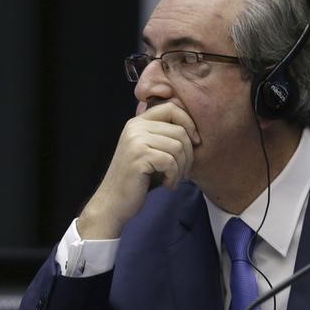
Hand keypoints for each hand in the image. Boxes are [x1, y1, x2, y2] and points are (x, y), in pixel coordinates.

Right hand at [78, 102, 199, 238]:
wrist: (113, 202)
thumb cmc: (138, 179)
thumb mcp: (151, 151)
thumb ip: (165, 136)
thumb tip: (195, 127)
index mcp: (137, 122)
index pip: (172, 107)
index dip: (189, 123)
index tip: (194, 142)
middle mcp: (135, 127)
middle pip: (180, 130)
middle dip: (189, 154)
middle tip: (182, 172)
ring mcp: (135, 140)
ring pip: (178, 146)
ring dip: (182, 168)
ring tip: (173, 179)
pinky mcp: (138, 156)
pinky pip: (171, 161)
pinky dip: (174, 176)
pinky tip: (167, 184)